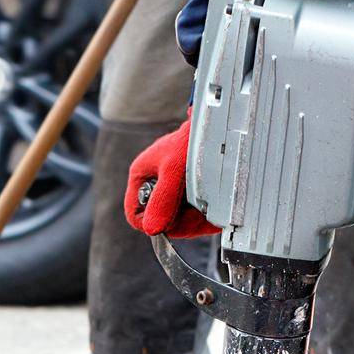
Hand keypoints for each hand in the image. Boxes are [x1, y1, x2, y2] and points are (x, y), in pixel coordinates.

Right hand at [124, 115, 216, 238]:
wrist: (218, 125)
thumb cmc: (191, 139)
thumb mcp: (174, 169)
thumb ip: (163, 199)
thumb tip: (152, 229)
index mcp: (142, 178)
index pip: (136, 215)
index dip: (150, 224)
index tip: (168, 225)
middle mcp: (156, 188)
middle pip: (161, 221)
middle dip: (180, 223)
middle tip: (198, 216)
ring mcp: (174, 193)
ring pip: (180, 222)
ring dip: (195, 223)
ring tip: (210, 214)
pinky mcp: (191, 196)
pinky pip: (195, 218)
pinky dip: (205, 219)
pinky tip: (216, 215)